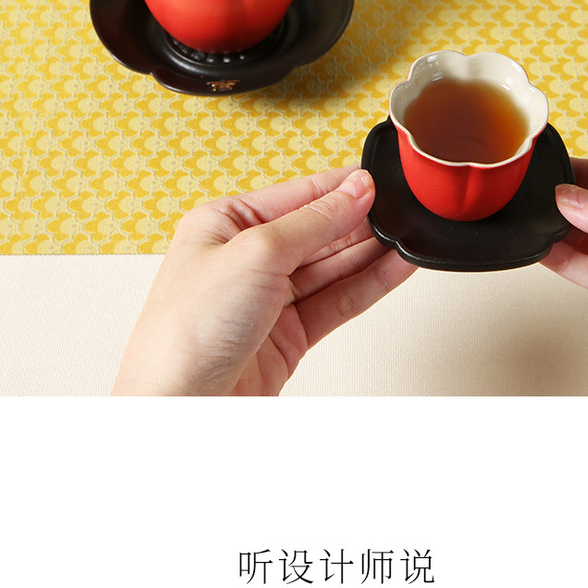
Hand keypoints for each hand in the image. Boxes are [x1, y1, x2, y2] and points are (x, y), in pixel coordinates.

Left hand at [112, 166, 415, 395]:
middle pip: (317, 230)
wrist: (179, 406)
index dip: (339, 188)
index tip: (379, 181)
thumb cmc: (184, 332)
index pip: (294, 195)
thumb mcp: (255, 254)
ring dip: (370, 253)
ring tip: (408, 236)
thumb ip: (313, 221)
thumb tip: (353, 192)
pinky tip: (393, 268)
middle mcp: (244, 259)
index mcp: (223, 224)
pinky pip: (336, 301)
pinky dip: (368, 285)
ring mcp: (267, 300)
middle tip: (401, 209)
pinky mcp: (287, 336)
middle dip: (359, 221)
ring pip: (331, 267)